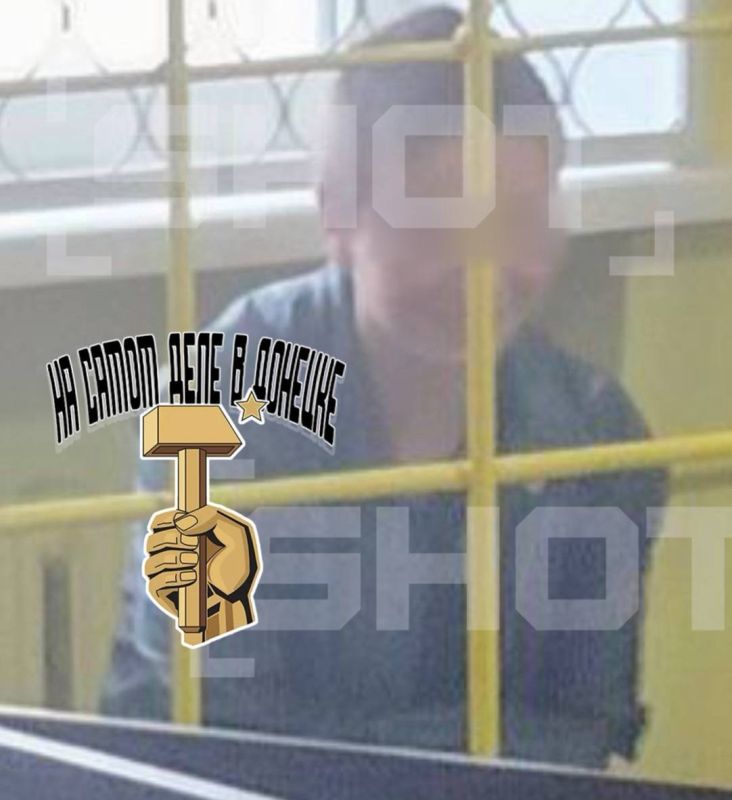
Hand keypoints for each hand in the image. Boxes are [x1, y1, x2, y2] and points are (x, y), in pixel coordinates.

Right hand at [144, 504, 260, 642]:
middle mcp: (170, 553)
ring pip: (150, 563)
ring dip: (171, 558)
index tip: (183, 523)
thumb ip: (212, 517)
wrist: (242, 596)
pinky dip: (171, 578)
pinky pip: (153, 585)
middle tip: (195, 543)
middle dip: (171, 538)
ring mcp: (167, 575)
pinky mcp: (166, 595)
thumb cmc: (240, 563)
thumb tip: (182, 523)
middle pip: (152, 541)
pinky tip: (192, 576)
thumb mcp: (236, 532)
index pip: (160, 521)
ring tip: (195, 561)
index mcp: (184, 534)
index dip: (167, 519)